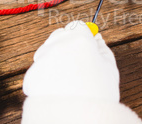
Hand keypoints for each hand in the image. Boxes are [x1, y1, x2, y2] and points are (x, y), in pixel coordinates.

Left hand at [22, 21, 141, 122]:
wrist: (76, 117)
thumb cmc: (97, 94)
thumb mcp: (110, 69)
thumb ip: (103, 49)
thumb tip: (98, 39)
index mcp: (80, 40)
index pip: (78, 26)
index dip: (83, 34)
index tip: (87, 43)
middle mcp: (58, 45)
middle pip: (60, 34)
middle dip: (67, 42)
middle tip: (78, 60)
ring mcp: (42, 59)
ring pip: (47, 50)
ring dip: (55, 57)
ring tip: (68, 75)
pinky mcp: (31, 75)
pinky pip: (39, 69)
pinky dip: (46, 74)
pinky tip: (57, 86)